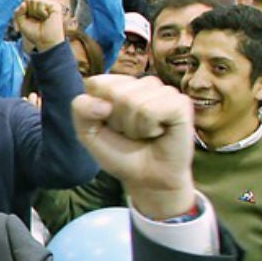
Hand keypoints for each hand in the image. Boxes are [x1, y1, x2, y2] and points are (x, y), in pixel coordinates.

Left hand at [13, 0, 64, 51]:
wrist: (45, 41)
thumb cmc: (34, 33)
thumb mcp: (21, 23)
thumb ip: (18, 12)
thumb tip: (23, 3)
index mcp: (34, 9)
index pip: (24, 4)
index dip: (19, 13)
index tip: (17, 28)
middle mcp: (42, 6)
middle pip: (28, 1)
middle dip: (27, 12)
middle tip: (34, 22)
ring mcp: (48, 5)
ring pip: (33, 1)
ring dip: (34, 12)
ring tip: (41, 19)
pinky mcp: (54, 5)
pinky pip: (41, 3)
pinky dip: (40, 12)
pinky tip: (46, 17)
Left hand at [71, 75, 195, 219]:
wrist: (146, 177)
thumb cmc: (119, 152)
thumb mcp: (88, 132)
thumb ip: (81, 110)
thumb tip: (104, 104)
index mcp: (120, 85)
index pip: (96, 83)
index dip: (95, 110)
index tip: (108, 124)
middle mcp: (142, 83)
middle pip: (113, 91)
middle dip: (116, 120)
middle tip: (129, 133)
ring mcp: (163, 91)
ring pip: (132, 101)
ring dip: (133, 127)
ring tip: (144, 134)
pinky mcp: (180, 103)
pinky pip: (151, 110)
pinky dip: (149, 128)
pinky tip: (159, 132)